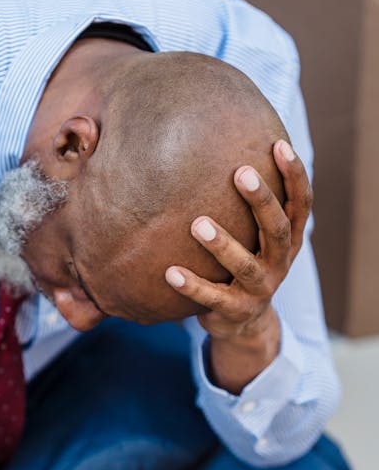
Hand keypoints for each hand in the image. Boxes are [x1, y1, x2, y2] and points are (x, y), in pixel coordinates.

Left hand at [164, 139, 311, 391]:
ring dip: (222, 244)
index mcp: (288, 240)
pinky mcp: (235, 311)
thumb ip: (248, 207)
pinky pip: (212, 298)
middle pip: (276, 228)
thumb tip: (219, 150)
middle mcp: (279, 262)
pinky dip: (192, 285)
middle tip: (241, 172)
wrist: (244, 323)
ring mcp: (259, 289)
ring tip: (197, 224)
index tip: (279, 145)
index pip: (300, 204)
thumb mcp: (256, 238)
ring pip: (244, 265)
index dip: (294, 176)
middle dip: (261, 200)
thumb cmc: (245, 264)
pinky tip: (170, 272)